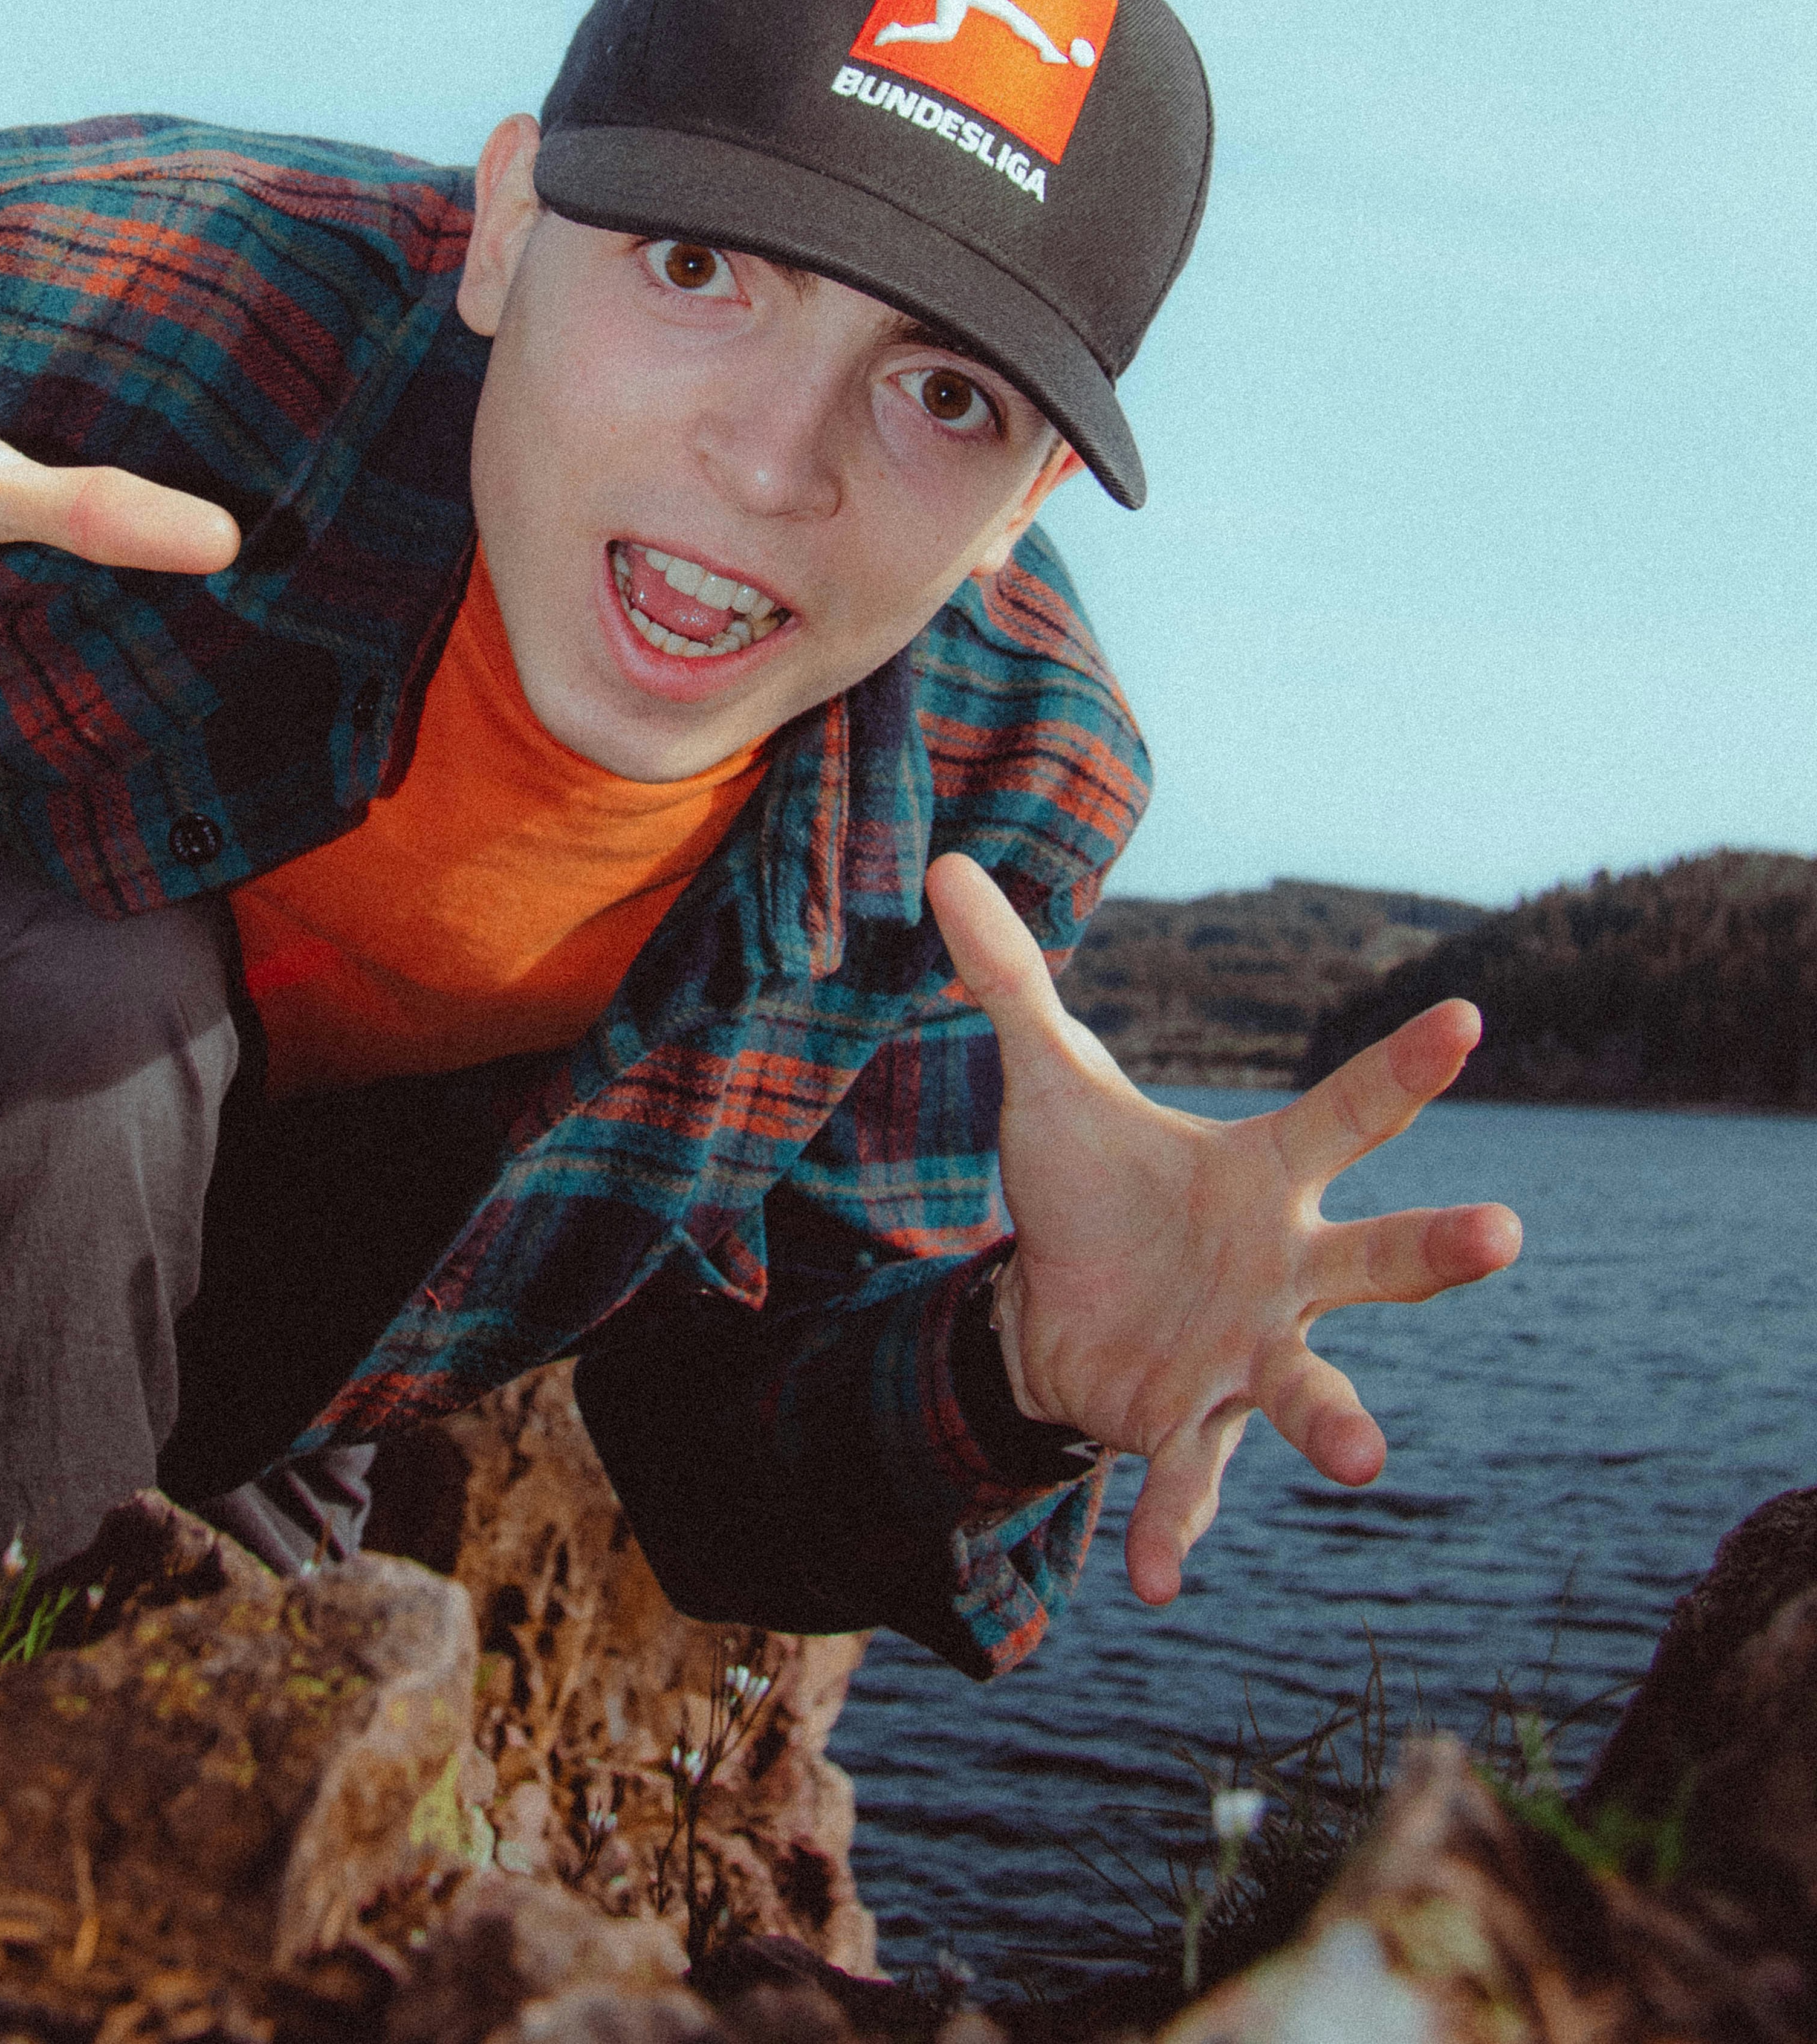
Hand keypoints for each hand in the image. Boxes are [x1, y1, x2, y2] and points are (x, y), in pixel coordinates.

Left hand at [930, 852, 1522, 1607]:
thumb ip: (1009, 982)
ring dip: (1335, 1424)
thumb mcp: (1044, 1082)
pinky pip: (1190, 1482)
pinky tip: (1158, 1584)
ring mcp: (1245, 1357)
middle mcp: (1281, 1270)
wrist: (1051, 1306)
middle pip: (1375, 1257)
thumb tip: (943, 865)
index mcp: (1262, 1178)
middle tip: (1505, 1232)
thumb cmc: (1087, 1188)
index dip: (1404, 1065)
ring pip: (1308, 1390)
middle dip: (1438, 1249)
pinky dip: (1176, 1529)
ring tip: (1367, 1459)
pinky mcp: (1189, 1426)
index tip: (1468, 1015)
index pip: (1346, 1110)